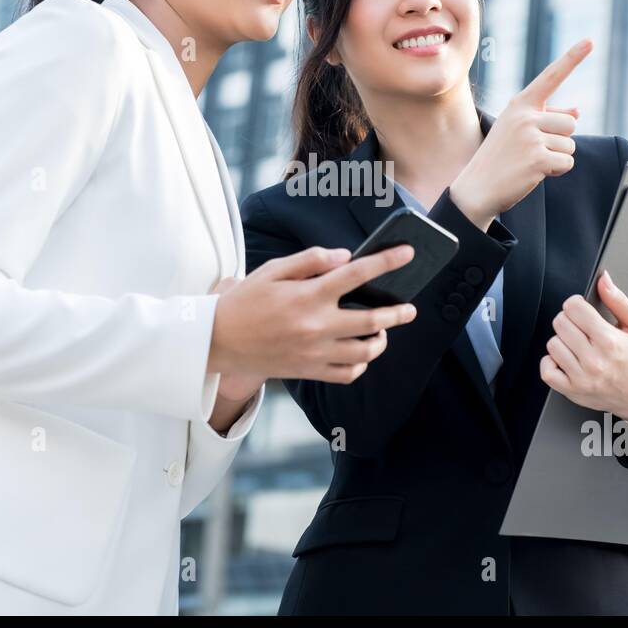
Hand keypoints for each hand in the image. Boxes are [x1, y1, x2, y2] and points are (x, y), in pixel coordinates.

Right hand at [208, 245, 418, 384]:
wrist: (217, 341)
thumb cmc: (245, 302)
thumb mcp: (272, 270)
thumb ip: (310, 260)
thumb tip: (345, 256)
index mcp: (308, 295)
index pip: (357, 275)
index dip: (387, 262)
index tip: (407, 253)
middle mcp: (316, 325)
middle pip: (372, 320)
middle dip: (398, 312)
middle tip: (410, 308)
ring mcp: (314, 352)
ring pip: (364, 352)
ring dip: (381, 341)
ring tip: (384, 332)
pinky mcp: (308, 371)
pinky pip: (346, 374)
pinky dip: (360, 365)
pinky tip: (360, 354)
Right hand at [449, 39, 590, 230]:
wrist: (476, 188)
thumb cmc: (499, 157)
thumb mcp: (518, 131)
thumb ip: (548, 118)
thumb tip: (577, 111)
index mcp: (519, 105)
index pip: (551, 77)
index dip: (572, 58)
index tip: (590, 41)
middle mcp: (525, 116)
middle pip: (570, 123)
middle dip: (560, 140)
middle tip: (533, 151)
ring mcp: (530, 137)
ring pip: (570, 145)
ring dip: (557, 158)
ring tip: (530, 162)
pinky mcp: (537, 159)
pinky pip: (567, 163)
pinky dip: (557, 172)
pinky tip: (533, 173)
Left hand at [539, 270, 627, 422]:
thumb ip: (619, 300)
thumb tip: (604, 280)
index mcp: (609, 340)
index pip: (573, 308)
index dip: (575, 304)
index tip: (581, 309)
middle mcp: (594, 360)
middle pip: (560, 323)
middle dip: (569, 320)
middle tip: (581, 328)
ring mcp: (581, 377)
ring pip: (552, 344)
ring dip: (562, 341)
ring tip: (577, 345)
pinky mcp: (571, 390)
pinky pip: (546, 369)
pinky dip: (551, 362)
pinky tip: (565, 359)